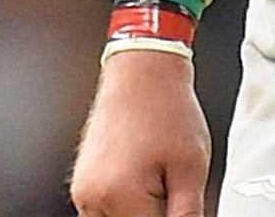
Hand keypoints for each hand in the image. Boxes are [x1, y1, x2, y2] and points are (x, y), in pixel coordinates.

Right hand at [70, 49, 210, 216]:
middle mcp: (92, 199)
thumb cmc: (167, 108)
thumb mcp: (192, 167)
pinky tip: (146, 183)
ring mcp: (83, 192)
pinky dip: (125, 207)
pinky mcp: (82, 185)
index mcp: (120, 196)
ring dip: (140, 213)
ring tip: (161, 182)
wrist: (143, 71)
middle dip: (154, 214)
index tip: (181, 206)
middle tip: (174, 190)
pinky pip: (103, 213)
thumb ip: (187, 213)